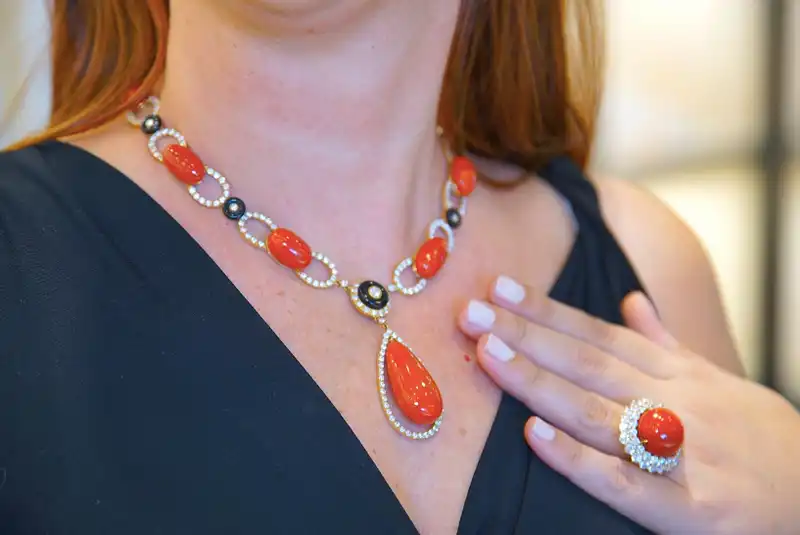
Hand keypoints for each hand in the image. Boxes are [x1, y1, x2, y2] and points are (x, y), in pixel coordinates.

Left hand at [458, 276, 799, 534]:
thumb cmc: (763, 440)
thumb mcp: (721, 381)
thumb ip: (668, 343)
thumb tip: (631, 300)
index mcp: (677, 374)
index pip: (598, 334)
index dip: (547, 311)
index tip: (499, 288)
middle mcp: (674, 403)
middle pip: (587, 364)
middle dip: (526, 335)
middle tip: (471, 312)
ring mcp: (681, 453)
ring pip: (598, 411)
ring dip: (540, 382)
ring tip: (490, 356)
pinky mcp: (692, 509)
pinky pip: (625, 483)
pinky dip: (580, 460)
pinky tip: (537, 437)